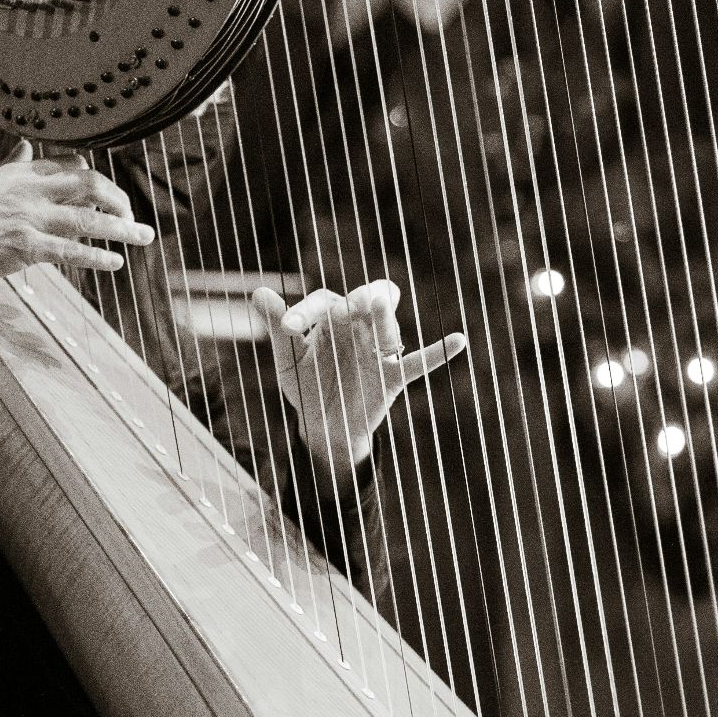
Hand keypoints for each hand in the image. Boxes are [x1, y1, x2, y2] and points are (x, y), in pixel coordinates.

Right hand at [0, 140, 154, 283]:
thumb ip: (14, 164)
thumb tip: (28, 145)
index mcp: (24, 172)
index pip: (73, 164)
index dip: (97, 178)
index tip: (108, 194)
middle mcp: (31, 189)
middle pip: (90, 184)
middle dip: (119, 198)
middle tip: (134, 214)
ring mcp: (29, 217)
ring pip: (88, 219)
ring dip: (122, 228)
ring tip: (144, 236)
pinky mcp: (25, 246)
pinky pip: (71, 251)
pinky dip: (98, 257)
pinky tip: (117, 263)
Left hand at [253, 280, 468, 473]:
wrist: (321, 426)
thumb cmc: (306, 385)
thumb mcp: (287, 358)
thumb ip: (276, 326)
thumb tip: (258, 290)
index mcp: (333, 317)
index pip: (324, 302)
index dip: (306, 311)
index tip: (287, 327)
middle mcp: (359, 327)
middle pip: (368, 299)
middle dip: (361, 297)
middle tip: (350, 303)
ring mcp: (378, 350)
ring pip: (389, 325)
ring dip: (384, 314)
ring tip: (377, 303)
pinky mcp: (392, 376)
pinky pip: (419, 362)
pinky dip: (440, 352)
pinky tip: (459, 340)